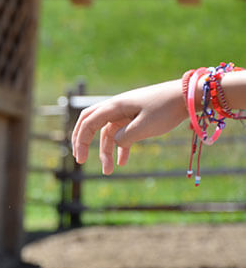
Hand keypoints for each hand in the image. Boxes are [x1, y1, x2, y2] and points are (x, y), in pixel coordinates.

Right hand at [71, 80, 188, 174]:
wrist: (189, 95)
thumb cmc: (166, 109)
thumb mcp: (144, 127)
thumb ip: (124, 137)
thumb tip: (114, 142)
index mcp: (114, 106)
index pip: (88, 123)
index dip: (80, 141)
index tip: (80, 160)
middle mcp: (116, 107)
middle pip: (90, 123)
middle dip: (82, 141)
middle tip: (79, 158)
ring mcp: (125, 112)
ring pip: (107, 132)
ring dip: (106, 151)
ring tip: (109, 171)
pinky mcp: (136, 116)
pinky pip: (122, 133)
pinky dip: (120, 147)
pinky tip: (122, 163)